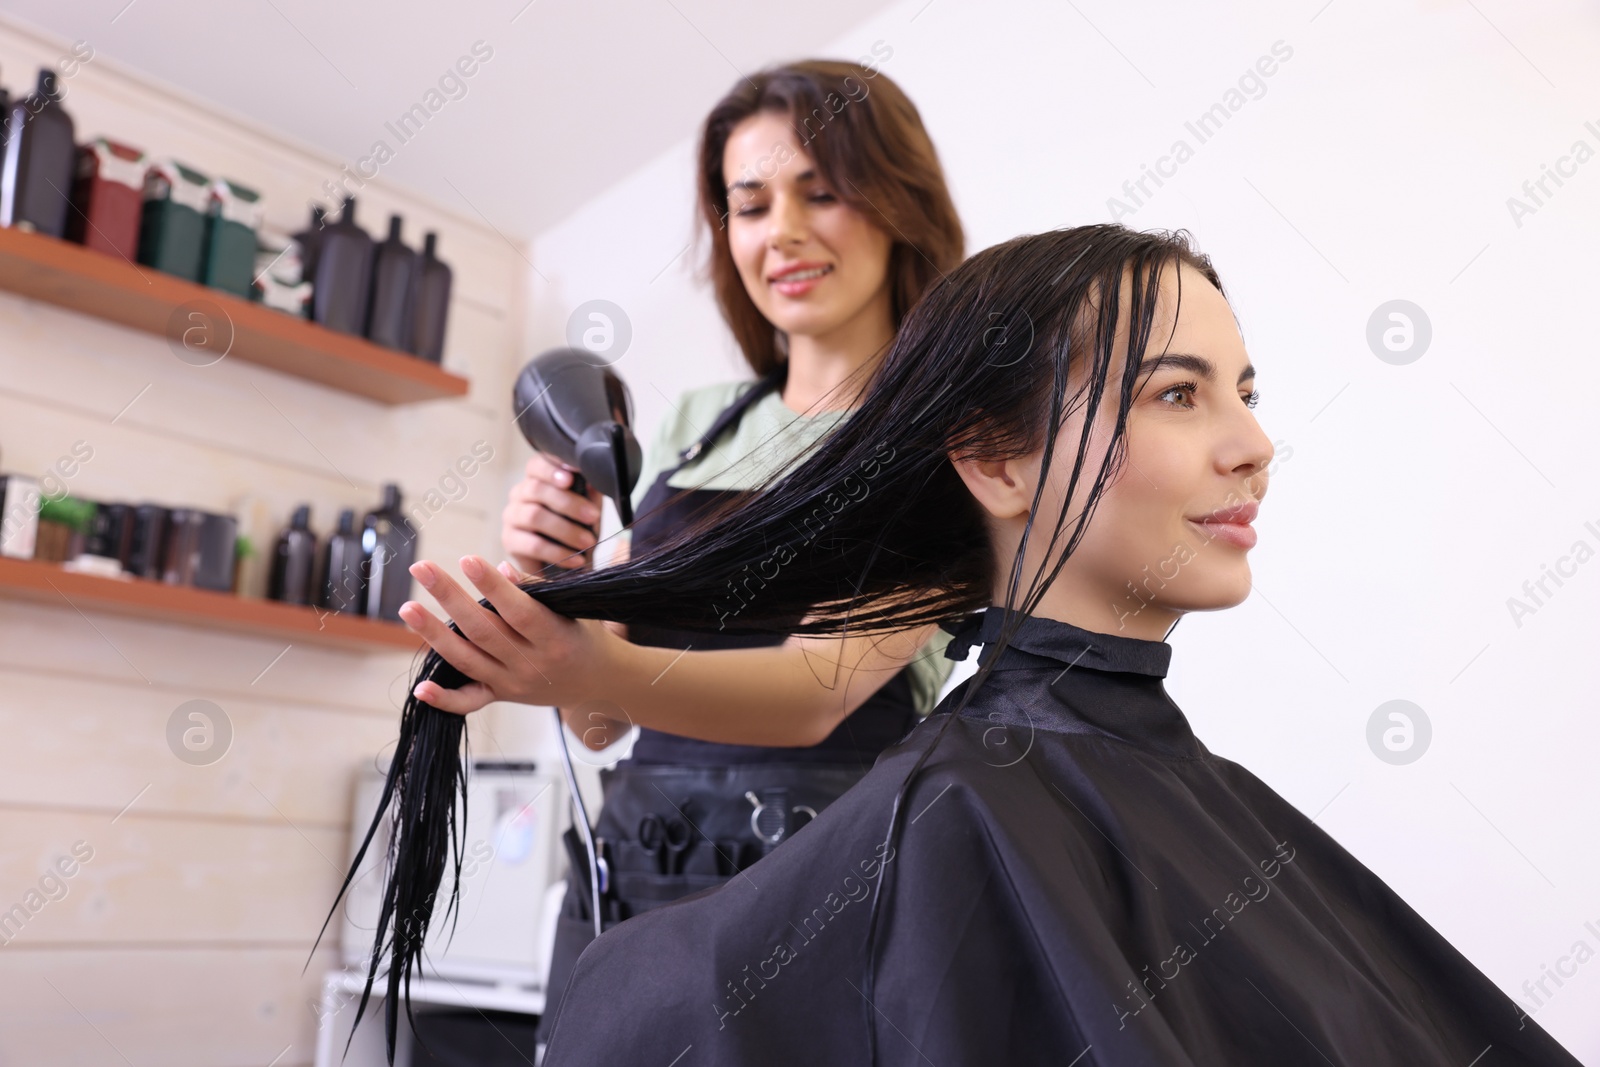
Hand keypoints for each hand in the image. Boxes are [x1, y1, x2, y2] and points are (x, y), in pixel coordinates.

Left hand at [397, 555, 622, 714]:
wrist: (598, 682)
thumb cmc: (583, 634)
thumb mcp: (572, 609)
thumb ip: (538, 590)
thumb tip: (501, 568)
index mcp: (555, 638)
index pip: (519, 611)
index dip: (493, 587)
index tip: (467, 559)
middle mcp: (532, 665)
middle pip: (484, 631)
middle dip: (450, 597)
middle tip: (421, 568)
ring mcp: (513, 684)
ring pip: (467, 660)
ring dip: (434, 634)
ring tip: (408, 608)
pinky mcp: (501, 697)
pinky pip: (470, 702)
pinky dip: (444, 699)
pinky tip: (420, 688)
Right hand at [501, 452, 603, 574]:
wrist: (569, 563)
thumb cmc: (578, 528)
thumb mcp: (589, 507)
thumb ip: (590, 491)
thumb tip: (594, 478)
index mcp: (537, 479)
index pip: (537, 465)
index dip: (552, 469)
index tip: (571, 478)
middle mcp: (520, 494)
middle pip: (537, 489)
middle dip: (569, 503)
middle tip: (592, 516)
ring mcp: (512, 516)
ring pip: (534, 516)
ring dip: (566, 530)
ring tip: (587, 542)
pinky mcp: (510, 541)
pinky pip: (533, 544)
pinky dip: (557, 552)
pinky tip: (575, 559)